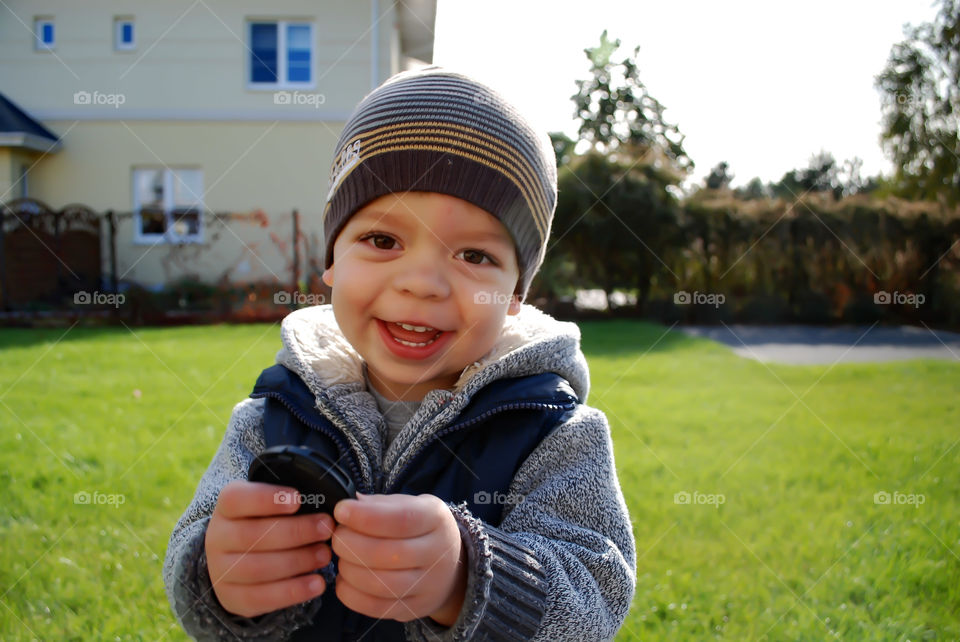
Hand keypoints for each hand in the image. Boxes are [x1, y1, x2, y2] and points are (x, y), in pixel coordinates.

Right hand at [205, 480, 333, 617]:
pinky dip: (293, 591)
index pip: (235, 499)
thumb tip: (326, 498)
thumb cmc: (264, 523)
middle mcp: (217, 537)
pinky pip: (261, 598)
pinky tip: (317, 583)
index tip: (297, 499)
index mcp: (226, 507)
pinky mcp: (231, 597)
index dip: (266, 499)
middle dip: (295, 532)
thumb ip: (289, 501)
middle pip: (252, 535)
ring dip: (297, 562)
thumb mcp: (269, 506)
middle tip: (325, 528)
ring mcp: (220, 570)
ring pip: (257, 568)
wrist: (236, 560)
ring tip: (325, 555)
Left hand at [332, 493, 466, 625]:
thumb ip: (380, 505)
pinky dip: (352, 595)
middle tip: (336, 537)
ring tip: (342, 558)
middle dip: (352, 544)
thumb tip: (351, 505)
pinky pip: (377, 608)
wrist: (450, 567)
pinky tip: (344, 580)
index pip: (402, 519)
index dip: (366, 516)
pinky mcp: (414, 608)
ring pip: (382, 584)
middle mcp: (437, 553)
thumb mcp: (410, 505)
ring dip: (350, 570)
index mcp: (436, 519)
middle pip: (389, 553)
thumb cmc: (420, 530)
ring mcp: (428, 585)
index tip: (341, 511)